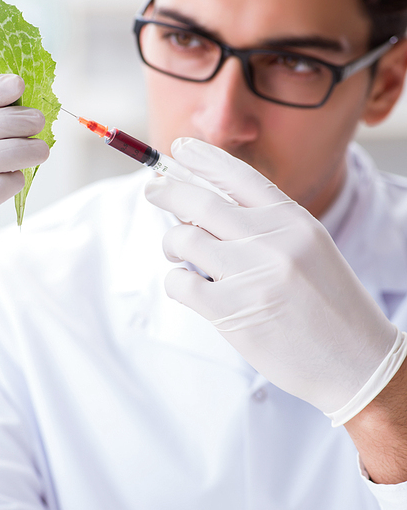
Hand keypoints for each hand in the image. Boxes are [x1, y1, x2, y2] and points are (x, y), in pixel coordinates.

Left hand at [145, 137, 406, 424]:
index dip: (203, 158)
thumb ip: (266, 227)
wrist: (357, 361)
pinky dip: (176, 282)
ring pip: (183, 239)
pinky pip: (180, 283)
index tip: (177, 148)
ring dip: (171, 243)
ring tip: (176, 254)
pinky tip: (189, 287)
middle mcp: (272, 240)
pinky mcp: (231, 310)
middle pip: (200, 201)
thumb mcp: (310, 249)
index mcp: (294, 220)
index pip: (239, 175)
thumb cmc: (330, 306)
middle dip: (168, 191)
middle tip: (153, 190)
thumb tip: (202, 210)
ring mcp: (250, 274)